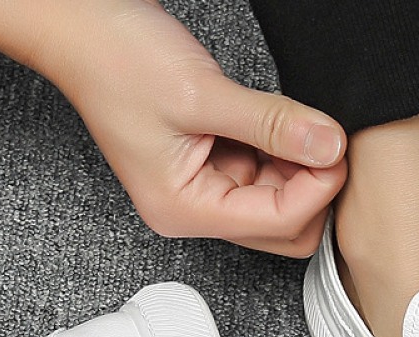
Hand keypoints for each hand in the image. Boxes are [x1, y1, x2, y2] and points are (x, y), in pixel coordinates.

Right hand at [0, 0, 346, 256]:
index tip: (338, 149)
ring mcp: (204, 189)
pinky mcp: (212, 164)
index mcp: (184, 210)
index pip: (275, 222)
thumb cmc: (115, 60)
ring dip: (301, 168)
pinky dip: (284, 151)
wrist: (80, 26)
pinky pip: (265, 172)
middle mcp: (195, 210)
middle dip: (312, 189)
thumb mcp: (202, 94)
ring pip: (278, 201)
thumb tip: (329, 145)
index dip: (317, 189)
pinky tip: (288, 123)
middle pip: (282, 228)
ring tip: (305, 124)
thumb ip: (271, 122)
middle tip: (327, 140)